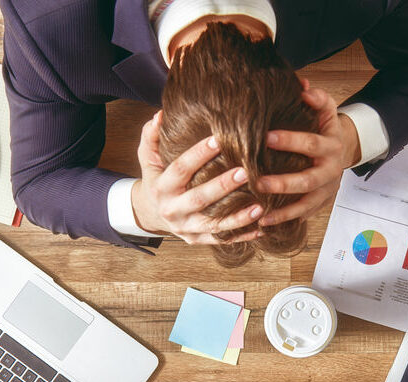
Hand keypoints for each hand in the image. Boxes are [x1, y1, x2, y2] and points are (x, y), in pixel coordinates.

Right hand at [132, 111, 263, 244]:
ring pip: (213, 225)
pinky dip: (241, 236)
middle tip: (245, 172)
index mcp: (161, 188)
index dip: (198, 154)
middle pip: (199, 198)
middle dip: (222, 186)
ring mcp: (185, 228)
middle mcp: (172, 210)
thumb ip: (151, 136)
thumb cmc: (156, 180)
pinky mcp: (196, 240)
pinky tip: (260, 230)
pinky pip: (220, 240)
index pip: (180, 169)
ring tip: (259, 207)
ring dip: (237, 218)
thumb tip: (160, 115)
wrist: (150, 214)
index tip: (219, 139)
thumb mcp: (147, 158)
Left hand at [257, 82, 360, 226]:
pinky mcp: (319, 204)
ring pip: (305, 205)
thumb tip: (301, 86)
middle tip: (258, 182)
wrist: (342, 153)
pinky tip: (264, 225)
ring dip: (283, 212)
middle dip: (283, 183)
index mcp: (331, 146)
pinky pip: (302, 216)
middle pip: (307, 180)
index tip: (265, 138)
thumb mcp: (326, 111)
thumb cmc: (324, 130)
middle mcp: (330, 171)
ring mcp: (326, 191)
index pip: (311, 144)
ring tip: (261, 215)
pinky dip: (284, 221)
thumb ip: (316, 98)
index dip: (290, 141)